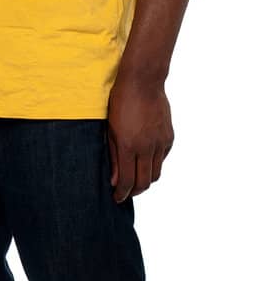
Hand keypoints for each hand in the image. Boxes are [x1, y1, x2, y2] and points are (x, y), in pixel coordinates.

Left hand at [106, 71, 172, 201]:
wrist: (143, 82)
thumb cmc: (120, 103)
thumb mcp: (110, 130)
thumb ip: (112, 157)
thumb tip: (115, 181)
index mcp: (128, 146)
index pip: (127, 181)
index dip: (122, 193)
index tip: (117, 198)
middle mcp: (146, 147)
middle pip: (144, 182)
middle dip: (134, 191)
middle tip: (126, 193)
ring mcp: (160, 142)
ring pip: (156, 173)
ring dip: (146, 180)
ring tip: (136, 179)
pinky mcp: (169, 137)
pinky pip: (162, 159)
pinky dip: (154, 165)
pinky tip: (145, 161)